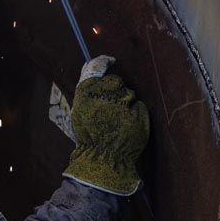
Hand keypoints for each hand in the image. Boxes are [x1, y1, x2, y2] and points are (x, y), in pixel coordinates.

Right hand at [63, 56, 149, 195]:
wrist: (102, 160)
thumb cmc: (90, 135)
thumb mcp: (79, 111)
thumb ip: (87, 91)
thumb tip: (95, 68)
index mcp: (85, 95)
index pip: (95, 67)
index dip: (104, 61)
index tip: (111, 60)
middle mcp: (102, 97)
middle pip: (116, 81)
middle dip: (117, 91)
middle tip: (113, 108)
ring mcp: (120, 106)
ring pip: (129, 94)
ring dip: (127, 104)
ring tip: (118, 121)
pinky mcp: (136, 117)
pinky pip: (139, 106)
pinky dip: (136, 115)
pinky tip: (128, 127)